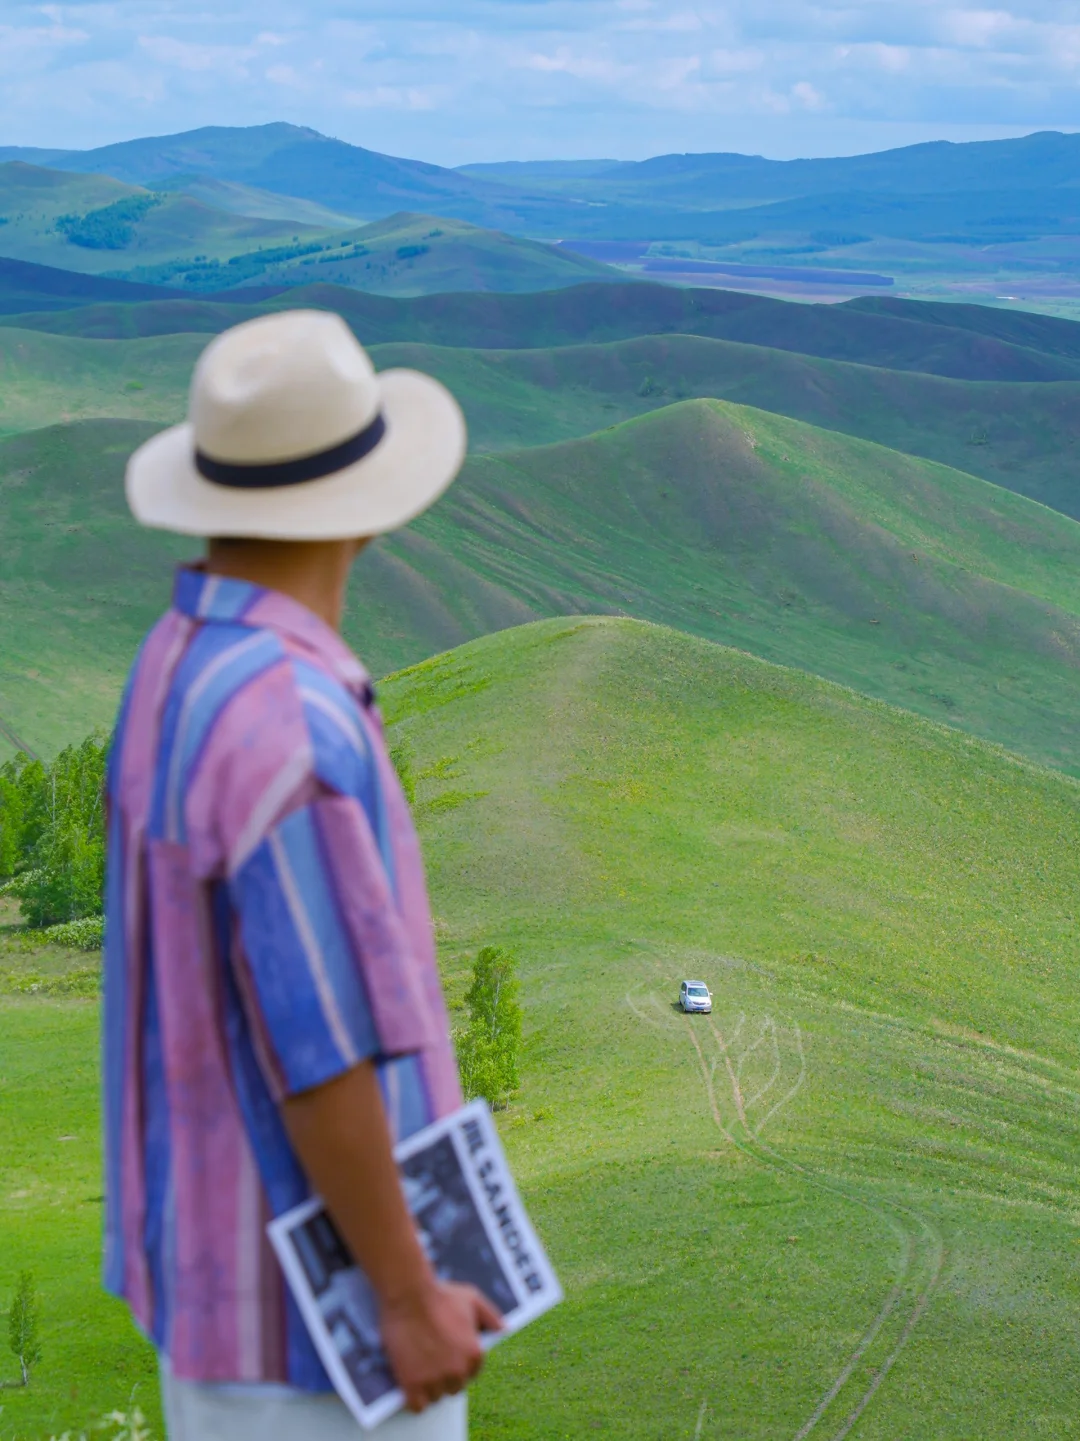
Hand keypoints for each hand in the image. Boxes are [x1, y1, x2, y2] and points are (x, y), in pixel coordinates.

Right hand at [380, 1279, 503, 1412]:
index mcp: (474, 1354)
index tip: (447, 1356)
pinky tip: (410, 1386)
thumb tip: (503, 1329)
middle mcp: (458, 1371)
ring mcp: (435, 1380)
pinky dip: (414, 1399)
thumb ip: (490, 1315)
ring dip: (428, 1387)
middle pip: (454, 1387)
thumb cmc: (440, 1294)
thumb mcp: (471, 1299)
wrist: (409, 1294)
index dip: (459, 1364)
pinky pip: (417, 1406)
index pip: (471, 1373)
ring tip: (419, 1368)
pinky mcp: (413, 1384)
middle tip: (431, 1360)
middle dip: (444, 1376)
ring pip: (435, 1397)